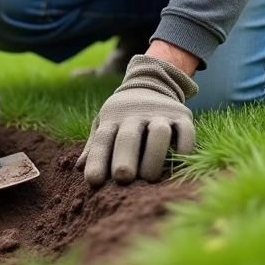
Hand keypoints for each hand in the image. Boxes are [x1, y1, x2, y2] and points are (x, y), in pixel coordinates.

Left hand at [76, 55, 196, 186]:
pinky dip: (184, 148)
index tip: (93, 182)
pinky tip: (178, 164)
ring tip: (150, 178)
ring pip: (159, 133)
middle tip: (123, 179)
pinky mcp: (182, 115)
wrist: (152, 83)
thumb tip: (79, 167)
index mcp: (113, 118)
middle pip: (129, 136)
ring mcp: (161, 114)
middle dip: (125, 158)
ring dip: (154, 156)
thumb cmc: (123, 116)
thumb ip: (93, 146)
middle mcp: (136, 115)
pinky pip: (186, 132)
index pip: (102, 139)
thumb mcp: (105, 123)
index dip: (97, 160)